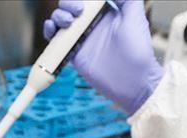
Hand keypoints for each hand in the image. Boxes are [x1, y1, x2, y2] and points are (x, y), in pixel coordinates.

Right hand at [43, 0, 163, 114]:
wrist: (132, 80)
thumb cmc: (138, 50)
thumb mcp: (135, 16)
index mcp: (105, 12)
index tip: (83, 0)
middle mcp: (91, 23)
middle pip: (70, 6)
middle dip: (68, 3)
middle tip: (78, 10)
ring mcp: (81, 38)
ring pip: (60, 20)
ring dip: (58, 15)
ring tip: (67, 22)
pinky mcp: (73, 53)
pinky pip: (56, 40)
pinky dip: (49, 31)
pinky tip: (52, 29)